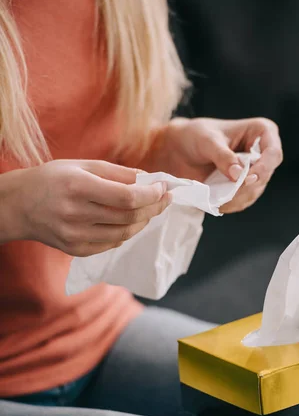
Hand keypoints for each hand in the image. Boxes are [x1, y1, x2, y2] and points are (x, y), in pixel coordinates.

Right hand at [1, 160, 169, 255]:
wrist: (17, 206)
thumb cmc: (51, 179)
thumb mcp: (81, 165)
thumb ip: (116, 172)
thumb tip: (148, 179)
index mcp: (78, 187)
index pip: (127, 197)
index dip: (151, 194)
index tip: (164, 187)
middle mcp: (76, 214)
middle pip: (129, 217)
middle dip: (154, 208)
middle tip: (165, 198)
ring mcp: (75, 235)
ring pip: (124, 233)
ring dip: (143, 222)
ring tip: (150, 209)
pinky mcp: (75, 250)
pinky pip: (111, 243)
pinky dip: (126, 232)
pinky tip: (130, 222)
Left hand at [148, 117, 282, 212]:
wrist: (181, 149)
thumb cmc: (196, 136)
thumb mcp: (208, 141)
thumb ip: (223, 157)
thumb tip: (238, 175)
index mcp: (261, 132)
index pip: (273, 153)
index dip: (264, 168)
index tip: (247, 178)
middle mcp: (263, 152)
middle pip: (266, 175)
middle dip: (247, 186)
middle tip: (227, 191)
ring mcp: (255, 171)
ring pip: (256, 190)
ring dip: (238, 197)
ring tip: (219, 197)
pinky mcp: (244, 186)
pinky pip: (244, 199)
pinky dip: (232, 203)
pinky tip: (219, 202)